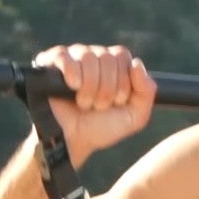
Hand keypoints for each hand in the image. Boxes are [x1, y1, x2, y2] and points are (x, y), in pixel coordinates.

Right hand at [35, 43, 155, 165]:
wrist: (74, 142)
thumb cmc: (103, 128)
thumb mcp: (135, 116)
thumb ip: (147, 91)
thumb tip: (136, 63)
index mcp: (114, 64)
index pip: (122, 56)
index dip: (122, 82)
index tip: (117, 102)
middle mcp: (94, 56)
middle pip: (107, 57)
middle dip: (107, 89)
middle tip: (98, 106)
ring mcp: (72, 56)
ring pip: (88, 57)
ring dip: (90, 88)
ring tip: (84, 103)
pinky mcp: (50, 61)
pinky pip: (64, 56)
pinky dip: (72, 75)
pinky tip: (72, 88)